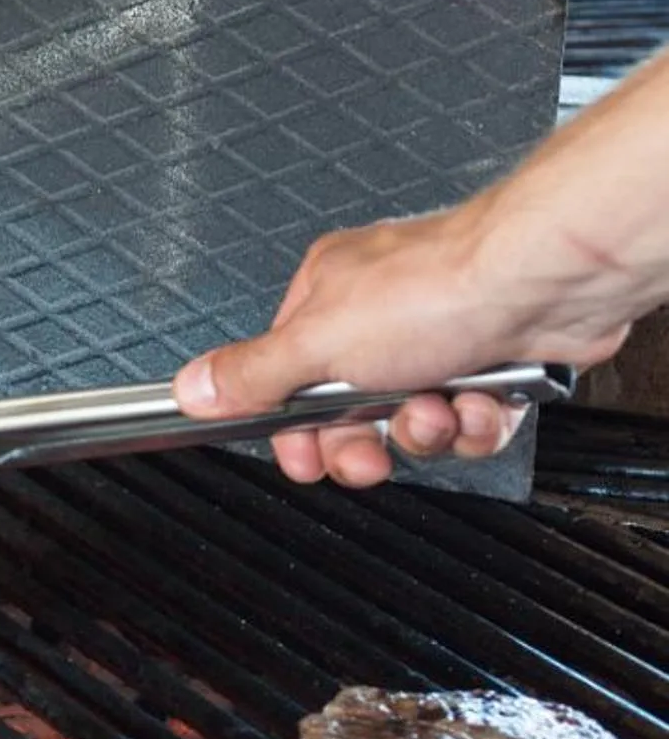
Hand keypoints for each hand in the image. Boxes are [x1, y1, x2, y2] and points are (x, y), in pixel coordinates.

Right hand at [172, 197, 632, 487]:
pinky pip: (472, 421)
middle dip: (367, 440)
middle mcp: (383, 313)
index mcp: (328, 297)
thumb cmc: (441, 287)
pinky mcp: (495, 362)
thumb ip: (252, 373)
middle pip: (353, 412)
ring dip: (429, 429)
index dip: (297, 430)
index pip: (289, 380)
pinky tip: (483, 401)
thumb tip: (193, 386)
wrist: (545, 281)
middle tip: (373, 449)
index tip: (305, 457)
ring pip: (416, 421)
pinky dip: (478, 421)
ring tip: (439, 406)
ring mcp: (442, 337)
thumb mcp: (318, 342)